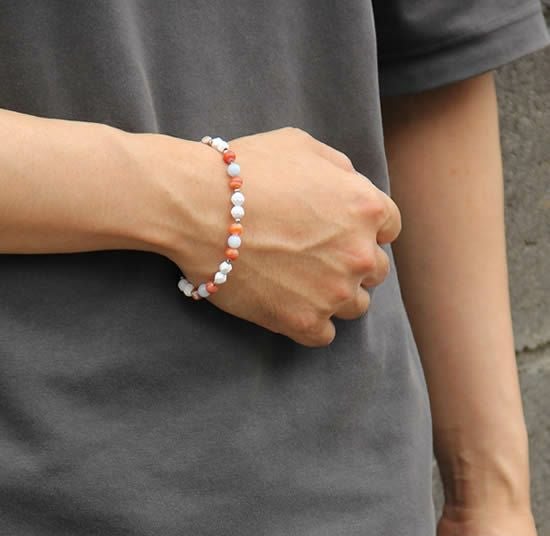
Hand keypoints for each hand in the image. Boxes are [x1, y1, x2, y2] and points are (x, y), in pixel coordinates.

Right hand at [148, 127, 399, 346]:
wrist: (200, 208)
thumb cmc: (246, 171)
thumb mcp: (302, 145)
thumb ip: (339, 169)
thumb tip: (349, 186)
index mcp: (366, 207)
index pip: (389, 227)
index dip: (364, 229)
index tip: (341, 232)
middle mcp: (359, 253)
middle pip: (375, 270)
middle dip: (352, 262)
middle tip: (318, 257)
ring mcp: (333, 292)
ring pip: (355, 306)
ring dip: (335, 296)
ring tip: (303, 284)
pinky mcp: (303, 321)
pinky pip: (324, 335)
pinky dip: (312, 324)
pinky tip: (292, 307)